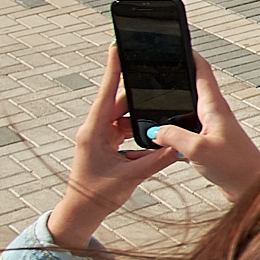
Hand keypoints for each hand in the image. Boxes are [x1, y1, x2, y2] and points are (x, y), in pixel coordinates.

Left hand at [47, 51, 180, 251]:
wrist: (81, 212)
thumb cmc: (98, 195)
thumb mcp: (131, 177)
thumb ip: (156, 160)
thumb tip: (177, 146)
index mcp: (93, 132)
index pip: (105, 94)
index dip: (112, 69)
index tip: (116, 47)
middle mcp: (94, 129)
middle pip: (118, 103)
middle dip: (138, 97)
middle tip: (156, 85)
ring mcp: (98, 136)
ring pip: (122, 116)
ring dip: (140, 117)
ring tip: (158, 116)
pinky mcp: (104, 143)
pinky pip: (123, 128)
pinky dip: (137, 130)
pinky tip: (151, 135)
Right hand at [151, 56, 259, 197]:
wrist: (251, 188)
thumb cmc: (234, 168)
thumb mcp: (198, 150)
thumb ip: (174, 137)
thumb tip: (155, 130)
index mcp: (215, 107)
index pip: (202, 71)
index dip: (189, 54)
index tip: (175, 42)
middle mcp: (215, 114)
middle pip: (192, 87)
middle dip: (174, 78)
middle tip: (154, 71)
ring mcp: (213, 128)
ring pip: (187, 110)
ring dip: (171, 105)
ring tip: (150, 101)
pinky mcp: (210, 143)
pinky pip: (187, 129)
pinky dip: (173, 129)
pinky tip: (159, 136)